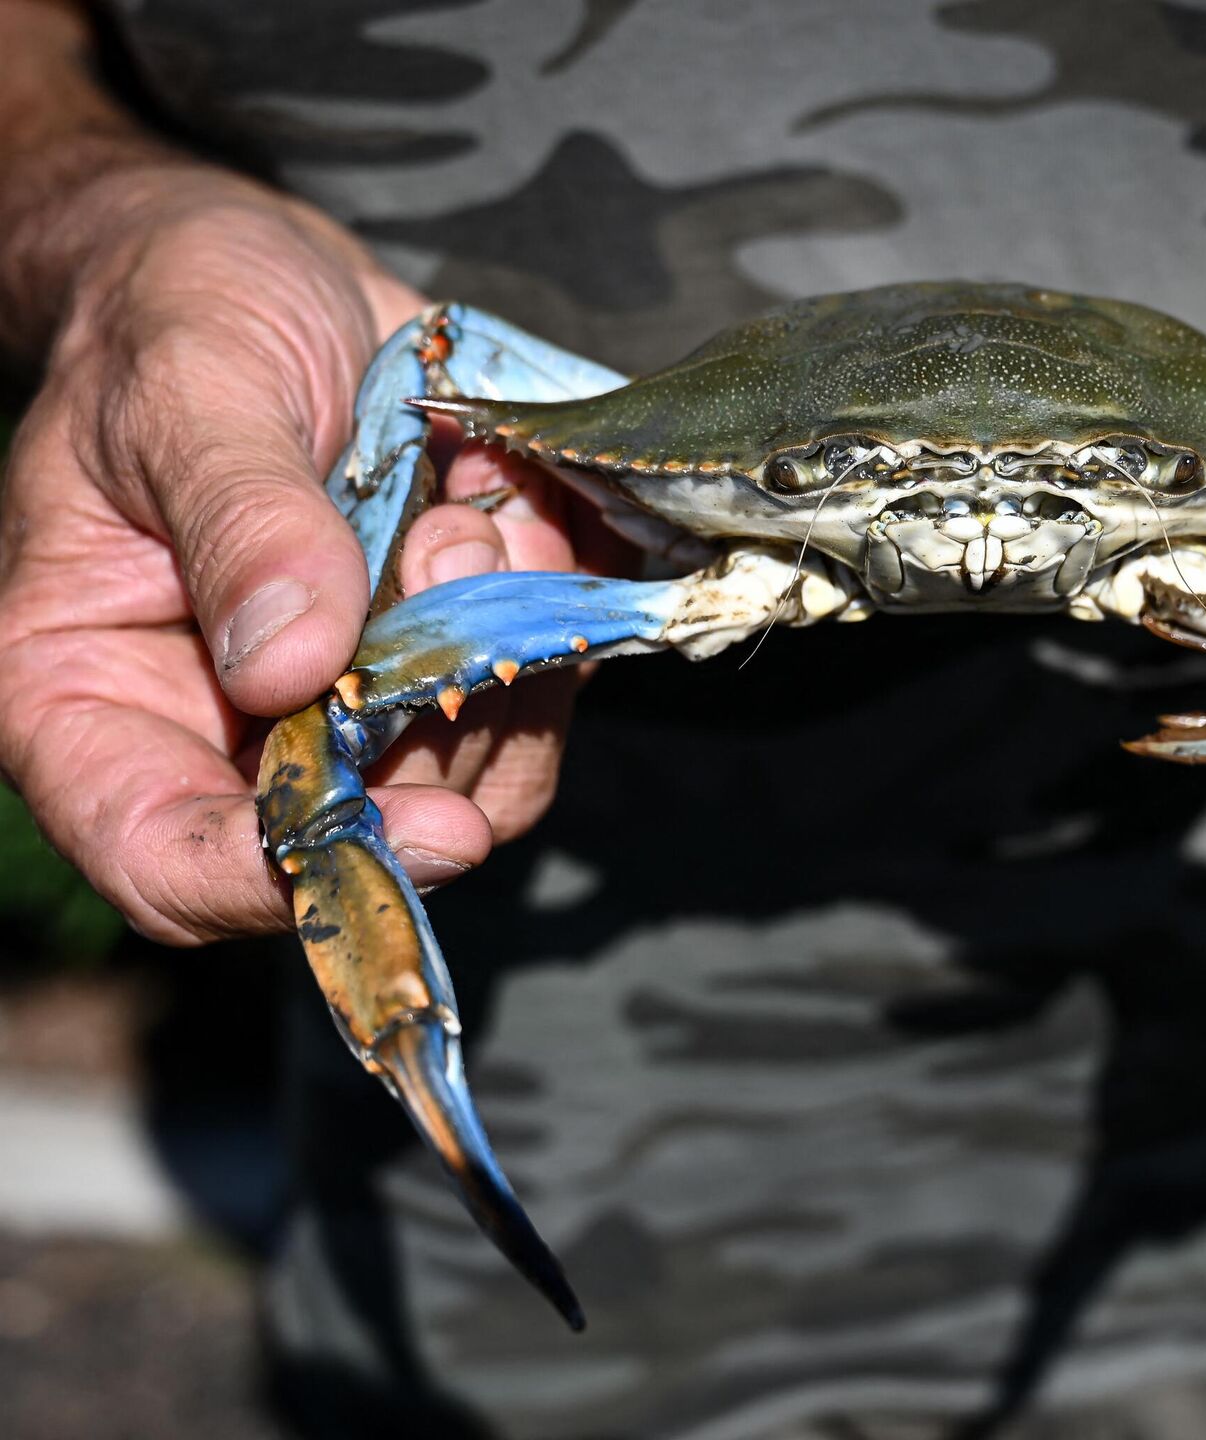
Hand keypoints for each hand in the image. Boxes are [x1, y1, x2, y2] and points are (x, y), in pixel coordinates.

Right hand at [0, 172, 584, 942]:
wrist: (269, 270)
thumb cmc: (178, 313)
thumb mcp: (187, 387)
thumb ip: (239, 519)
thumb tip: (289, 666)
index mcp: (92, 690)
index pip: (164, 858)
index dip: (284, 878)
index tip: (420, 830)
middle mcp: (223, 726)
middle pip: (352, 836)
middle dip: (438, 725)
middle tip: (453, 558)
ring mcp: (347, 702)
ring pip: (466, 775)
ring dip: (502, 654)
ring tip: (464, 510)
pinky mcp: (443, 660)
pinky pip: (530, 698)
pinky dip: (550, 619)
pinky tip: (511, 511)